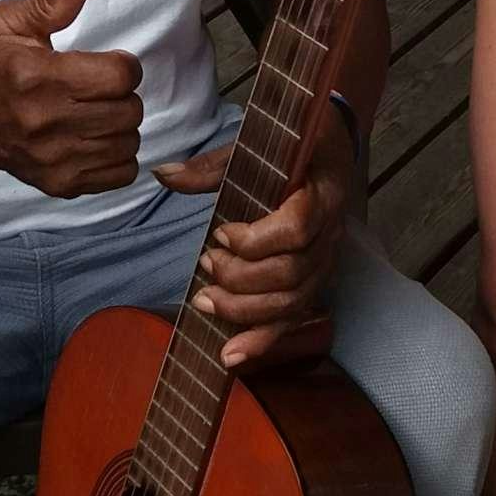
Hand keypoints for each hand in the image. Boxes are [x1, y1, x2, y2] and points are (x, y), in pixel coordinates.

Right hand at [0, 0, 143, 197]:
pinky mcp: (62, 184)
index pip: (121, 76)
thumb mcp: (10, 23)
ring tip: (95, 113)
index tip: (105, 65)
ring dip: (120, 124)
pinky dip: (117, 155)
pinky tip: (95, 138)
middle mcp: (48, 122)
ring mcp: (56, 158)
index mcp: (40, 78)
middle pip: (129, 109)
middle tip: (98, 89)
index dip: (121, 65)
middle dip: (121, 94)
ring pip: (128, 141)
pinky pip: (121, 173)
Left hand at [154, 117, 356, 368]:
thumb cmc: (293, 142)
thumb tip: (164, 175)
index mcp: (321, 191)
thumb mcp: (256, 141)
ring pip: (293, 301)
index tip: (220, 233)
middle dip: (240, 279)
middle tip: (205, 265)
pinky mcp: (316, 278)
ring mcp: (326, 259)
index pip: (296, 229)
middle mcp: (330, 232)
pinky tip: (233, 355)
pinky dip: (263, 339)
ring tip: (206, 301)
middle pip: (291, 274)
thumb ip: (211, 165)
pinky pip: (295, 316)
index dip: (255, 240)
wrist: (332, 147)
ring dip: (245, 311)